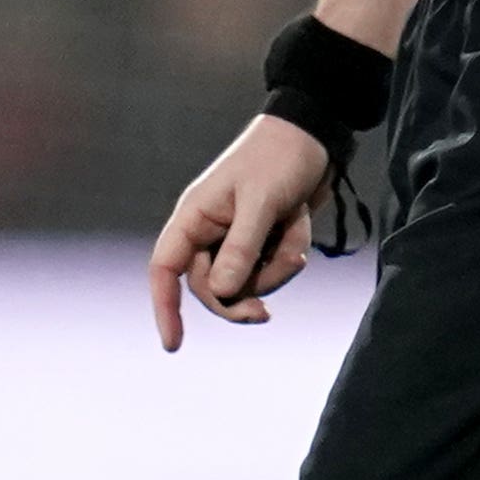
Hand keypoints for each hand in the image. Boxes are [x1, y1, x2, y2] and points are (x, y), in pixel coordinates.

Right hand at [148, 110, 332, 344]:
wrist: (315, 135)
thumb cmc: (279, 159)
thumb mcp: (261, 203)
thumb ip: (240, 249)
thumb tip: (221, 293)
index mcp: (194, 217)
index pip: (165, 270)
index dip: (164, 307)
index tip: (173, 344)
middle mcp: (209, 231)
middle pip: (212, 289)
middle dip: (240, 299)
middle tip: (265, 315)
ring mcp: (236, 238)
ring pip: (247, 282)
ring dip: (276, 268)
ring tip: (294, 233)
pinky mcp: (262, 241)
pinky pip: (272, 269)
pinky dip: (289, 254)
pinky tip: (300, 225)